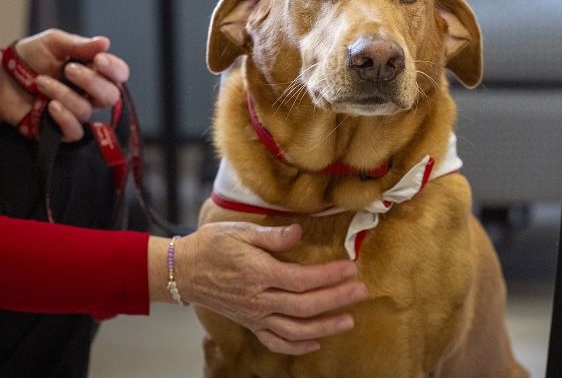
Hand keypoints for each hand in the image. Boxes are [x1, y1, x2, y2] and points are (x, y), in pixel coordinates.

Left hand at [1, 29, 129, 140]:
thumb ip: (79, 44)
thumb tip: (105, 42)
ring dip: (64, 94)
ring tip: (41, 82)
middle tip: (69, 70)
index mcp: (93, 71)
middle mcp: (89, 93)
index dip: (114, 69)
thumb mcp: (52, 43)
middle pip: (111, 96)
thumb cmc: (28, 57)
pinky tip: (51, 106)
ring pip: (86, 110)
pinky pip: (75, 132)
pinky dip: (65, 119)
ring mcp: (75, 111)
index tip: (98, 60)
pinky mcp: (59, 129)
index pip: (119, 74)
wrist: (0, 75)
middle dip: (92, 82)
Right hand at [174, 223, 368, 354]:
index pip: (301, 279)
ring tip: (349, 320)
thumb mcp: (240, 231)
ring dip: (324, 327)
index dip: (329, 276)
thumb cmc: (213, 245)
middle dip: (336, 300)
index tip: (351, 268)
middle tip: (361, 291)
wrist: (183, 270)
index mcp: (257, 274)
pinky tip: (316, 342)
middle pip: (304, 306)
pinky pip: (275, 342)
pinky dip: (297, 346)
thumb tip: (299, 232)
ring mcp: (254, 316)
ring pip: (294, 330)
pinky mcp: (250, 324)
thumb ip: (272, 235)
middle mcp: (257, 300)